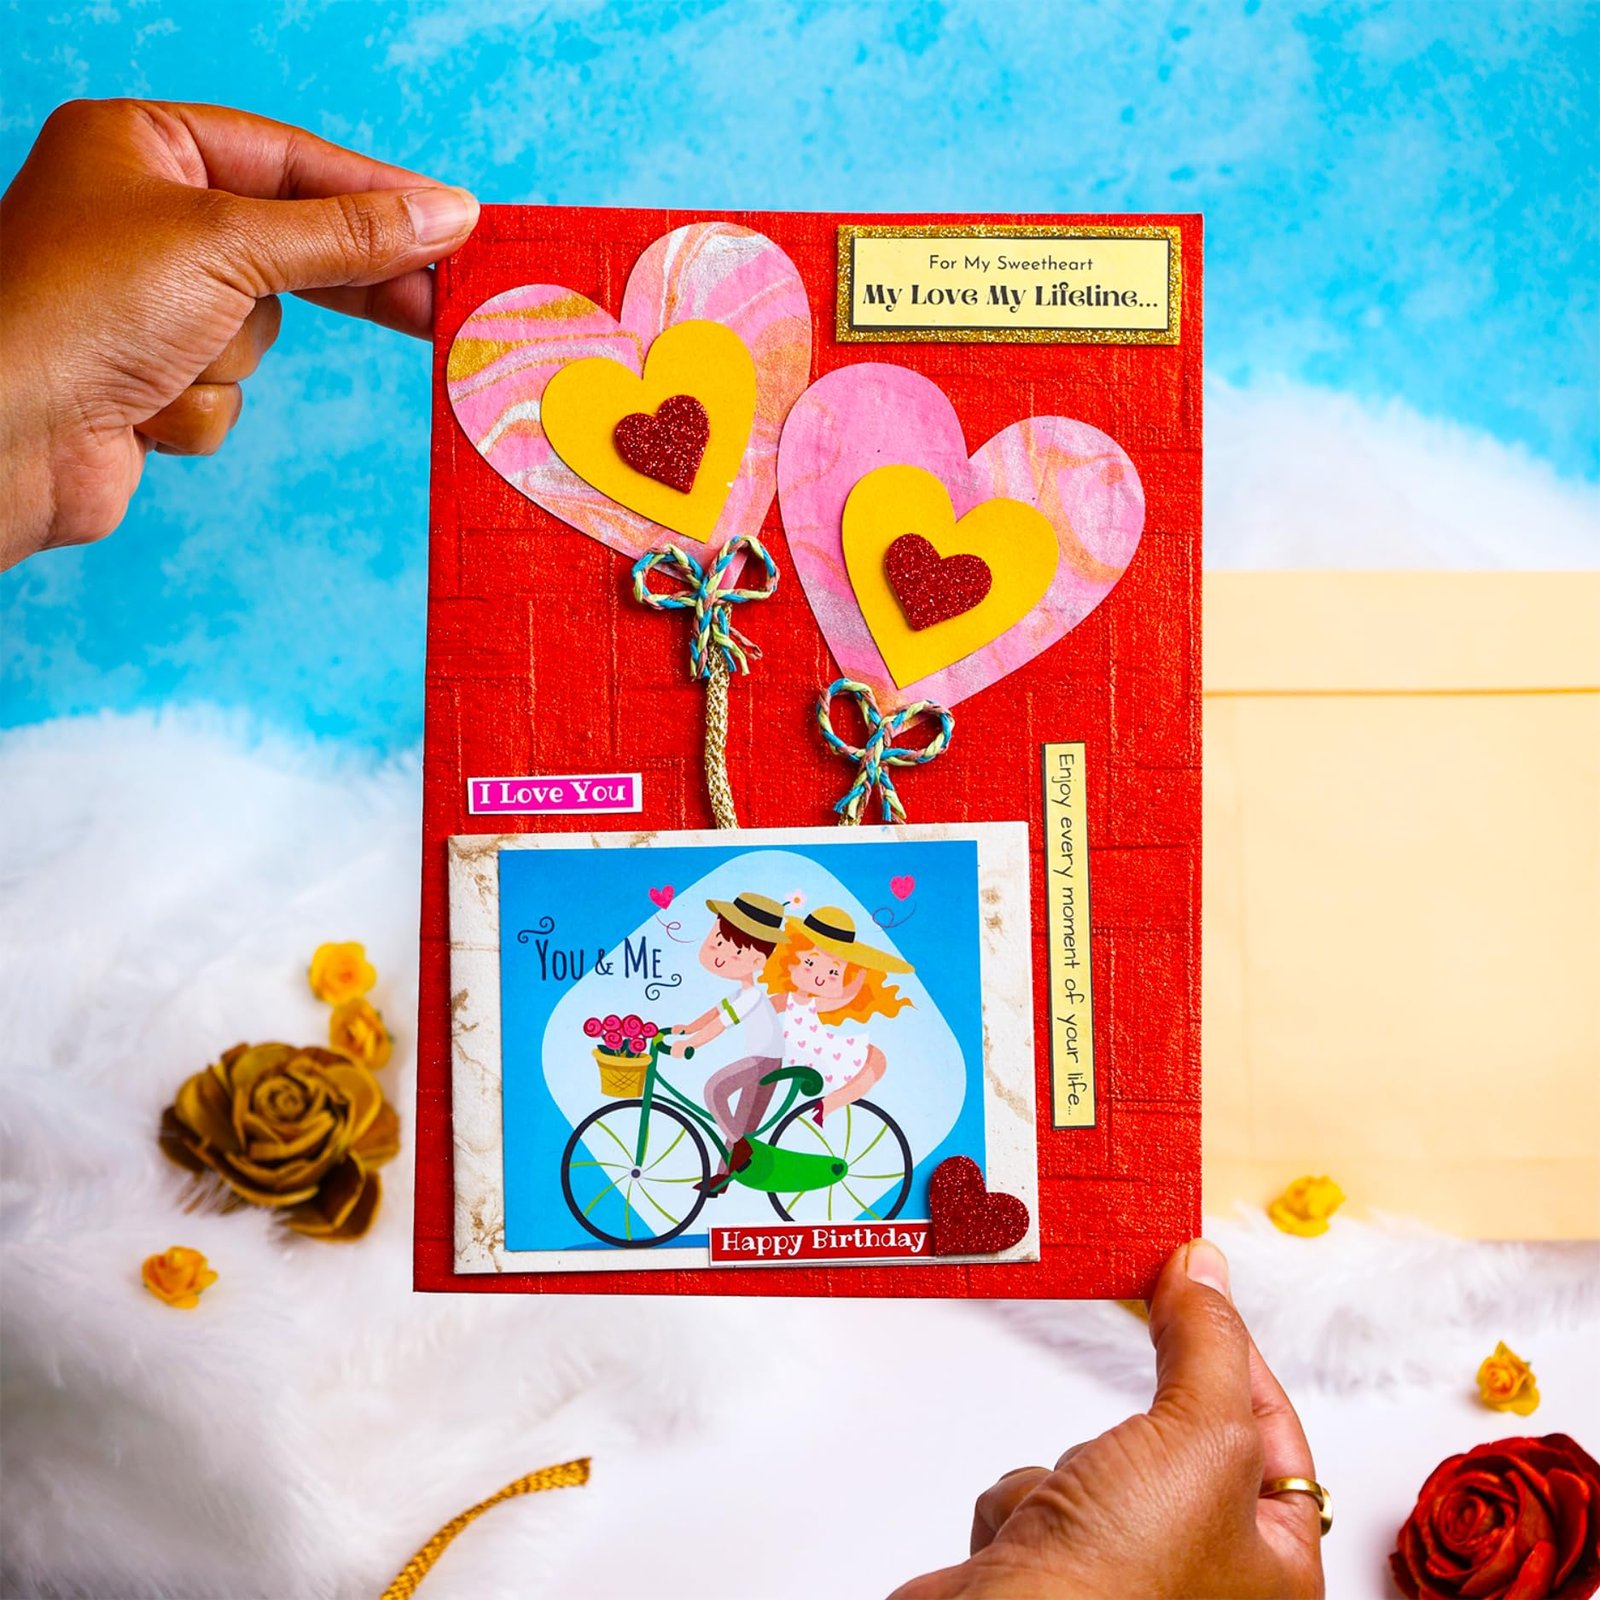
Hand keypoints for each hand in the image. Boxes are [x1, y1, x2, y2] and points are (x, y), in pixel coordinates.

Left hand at [0, 98, 479, 568]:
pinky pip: (226, 390)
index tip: (455, 223)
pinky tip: (143, 407)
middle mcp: (143, 216)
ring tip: (168, 358)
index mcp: (143, 147)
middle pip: (289, 246)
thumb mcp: (233, 246)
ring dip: (227, 357)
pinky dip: (198, 405)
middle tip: (440, 305)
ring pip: (259, 330)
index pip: (291, 159)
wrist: (5, 435)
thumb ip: (349, 234)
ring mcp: (146, 304)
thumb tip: (448, 213)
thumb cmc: (83, 308)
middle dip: (339, 283)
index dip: (376, 194)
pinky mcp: (149, 379)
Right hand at [891, 1240, 1323, 1599]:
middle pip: (1182, 1443)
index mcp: (1275, 1568)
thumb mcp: (1200, 1437)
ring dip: (1071, 1469)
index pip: (1274, 1431)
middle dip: (1140, 1429)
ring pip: (1098, 1462)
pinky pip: (1036, 1494)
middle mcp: (1206, 1578)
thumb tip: (1206, 1269)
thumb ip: (1208, 1342)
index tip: (1195, 1287)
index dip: (1237, 1353)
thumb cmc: (1121, 1583)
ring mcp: (1123, 1581)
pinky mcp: (1048, 1575)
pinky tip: (1022, 1538)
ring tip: (1065, 1512)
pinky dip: (1022, 1503)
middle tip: (1135, 1411)